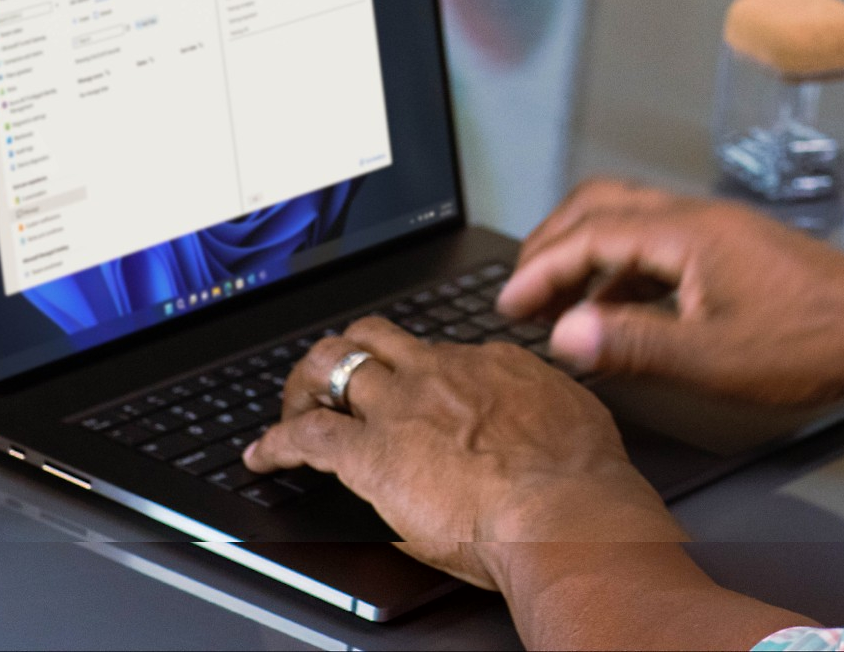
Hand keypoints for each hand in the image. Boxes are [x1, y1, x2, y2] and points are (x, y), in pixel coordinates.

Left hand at [244, 316, 681, 587]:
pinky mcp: (370, 452)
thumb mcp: (571, 420)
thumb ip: (543, 412)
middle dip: (347, 352)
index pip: (438, 352)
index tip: (413, 390)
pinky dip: (277, 442)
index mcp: (490, 365)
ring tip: (294, 407)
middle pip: (376, 338)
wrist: (564, 505)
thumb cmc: (580, 478)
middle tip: (334, 378)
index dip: (417, 371)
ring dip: (306, 386)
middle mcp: (440, 371)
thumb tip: (546, 424)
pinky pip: (306, 435)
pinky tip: (263, 455)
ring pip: (333, 363)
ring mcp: (402, 405)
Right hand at [498, 178, 843, 406]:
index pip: (591, 234)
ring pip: (632, 221)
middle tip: (522, 289)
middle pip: (604, 206)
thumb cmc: (812, 344)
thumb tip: (564, 334)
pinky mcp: (734, 250)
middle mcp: (699, 218)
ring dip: (589, 255)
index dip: (542, 269)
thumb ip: (633, 344)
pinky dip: (624, 269)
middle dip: (554, 243)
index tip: (510, 305)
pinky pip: (660, 243)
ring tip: (561, 306)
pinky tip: (621, 313)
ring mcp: (719, 230)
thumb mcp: (712, 359)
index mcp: (687, 233)